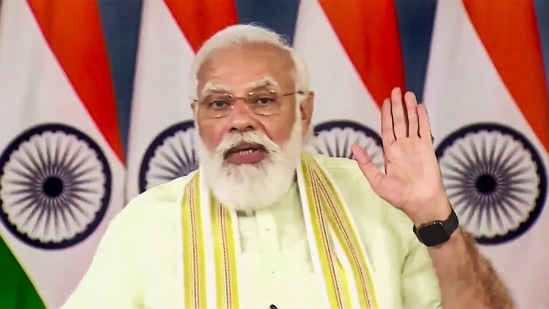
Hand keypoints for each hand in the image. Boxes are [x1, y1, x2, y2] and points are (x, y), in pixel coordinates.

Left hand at [351, 88, 450, 224]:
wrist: (421, 203)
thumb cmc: (399, 196)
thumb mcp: (377, 181)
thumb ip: (366, 163)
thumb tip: (354, 146)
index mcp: (390, 152)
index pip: (387, 128)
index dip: (386, 114)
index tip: (385, 101)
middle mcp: (402, 146)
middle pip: (399, 121)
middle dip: (397, 106)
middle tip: (396, 90)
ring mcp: (416, 146)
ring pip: (412, 122)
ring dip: (410, 108)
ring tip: (409, 94)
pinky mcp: (427, 149)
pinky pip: (424, 129)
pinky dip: (423, 118)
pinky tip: (421, 107)